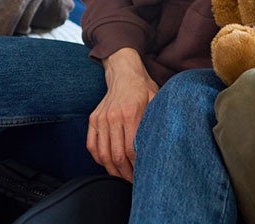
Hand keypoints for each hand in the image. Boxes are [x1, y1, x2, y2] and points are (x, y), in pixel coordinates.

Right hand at [87, 48, 158, 181]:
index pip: (130, 149)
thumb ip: (156, 120)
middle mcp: (113, 117)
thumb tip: (162, 144)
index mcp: (130, 113)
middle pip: (116, 155)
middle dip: (125, 173)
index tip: (143, 175)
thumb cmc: (143, 88)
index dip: (136, 166)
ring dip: (112, 170)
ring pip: (102, 153)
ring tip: (122, 177)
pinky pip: (91, 145)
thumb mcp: (156, 100)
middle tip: (134, 182)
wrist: (123, 73)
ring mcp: (101, 119)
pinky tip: (108, 165)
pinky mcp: (93, 119)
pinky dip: (98, 159)